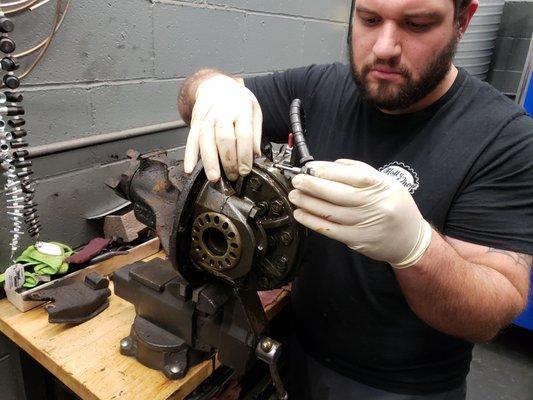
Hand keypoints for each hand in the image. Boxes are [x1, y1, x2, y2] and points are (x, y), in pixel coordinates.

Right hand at [183, 74, 262, 181]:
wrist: (216, 85)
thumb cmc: (237, 100)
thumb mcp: (254, 110)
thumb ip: (256, 132)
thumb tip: (256, 155)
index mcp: (241, 109)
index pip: (243, 134)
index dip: (244, 154)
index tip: (245, 170)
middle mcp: (222, 112)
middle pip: (224, 138)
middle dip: (228, 160)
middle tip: (233, 176)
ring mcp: (206, 117)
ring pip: (206, 140)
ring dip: (209, 161)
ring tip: (214, 177)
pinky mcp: (195, 122)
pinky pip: (191, 139)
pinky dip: (189, 155)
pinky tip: (189, 167)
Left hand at [288, 159, 431, 267]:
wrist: (409, 240)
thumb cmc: (395, 207)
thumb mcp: (387, 183)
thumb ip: (359, 171)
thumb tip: (329, 165)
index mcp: (383, 187)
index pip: (354, 176)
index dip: (330, 172)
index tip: (312, 168)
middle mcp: (375, 205)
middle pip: (338, 194)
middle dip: (313, 186)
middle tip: (297, 180)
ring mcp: (365, 224)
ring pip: (330, 212)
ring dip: (308, 203)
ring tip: (295, 195)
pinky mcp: (356, 240)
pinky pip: (330, 229)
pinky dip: (312, 221)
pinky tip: (300, 214)